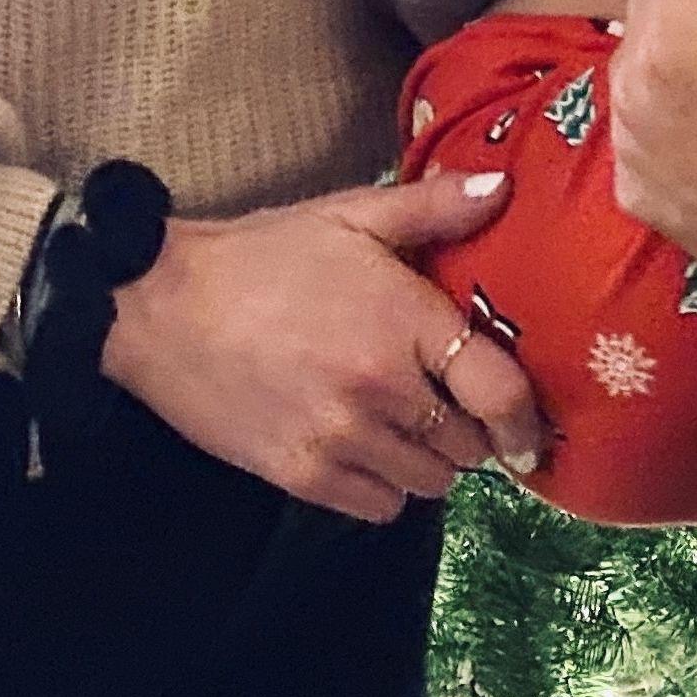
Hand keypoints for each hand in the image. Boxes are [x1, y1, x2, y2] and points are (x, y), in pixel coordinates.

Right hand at [99, 169, 545, 521]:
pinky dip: (385, 488)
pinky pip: (380, 509)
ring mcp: (342, 440)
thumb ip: (434, 207)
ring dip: (429, 461)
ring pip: (428, 484)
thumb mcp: (350, 214)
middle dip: (470, 429)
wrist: (164, 307)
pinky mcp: (303, 477)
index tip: (532, 432)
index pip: (497, 389)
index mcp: (404, 321)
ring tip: (406, 423)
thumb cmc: (266, 255)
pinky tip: (366, 448)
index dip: (525, 419)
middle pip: (468, 446)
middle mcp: (382, 389)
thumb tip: (506, 186)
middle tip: (449, 403)